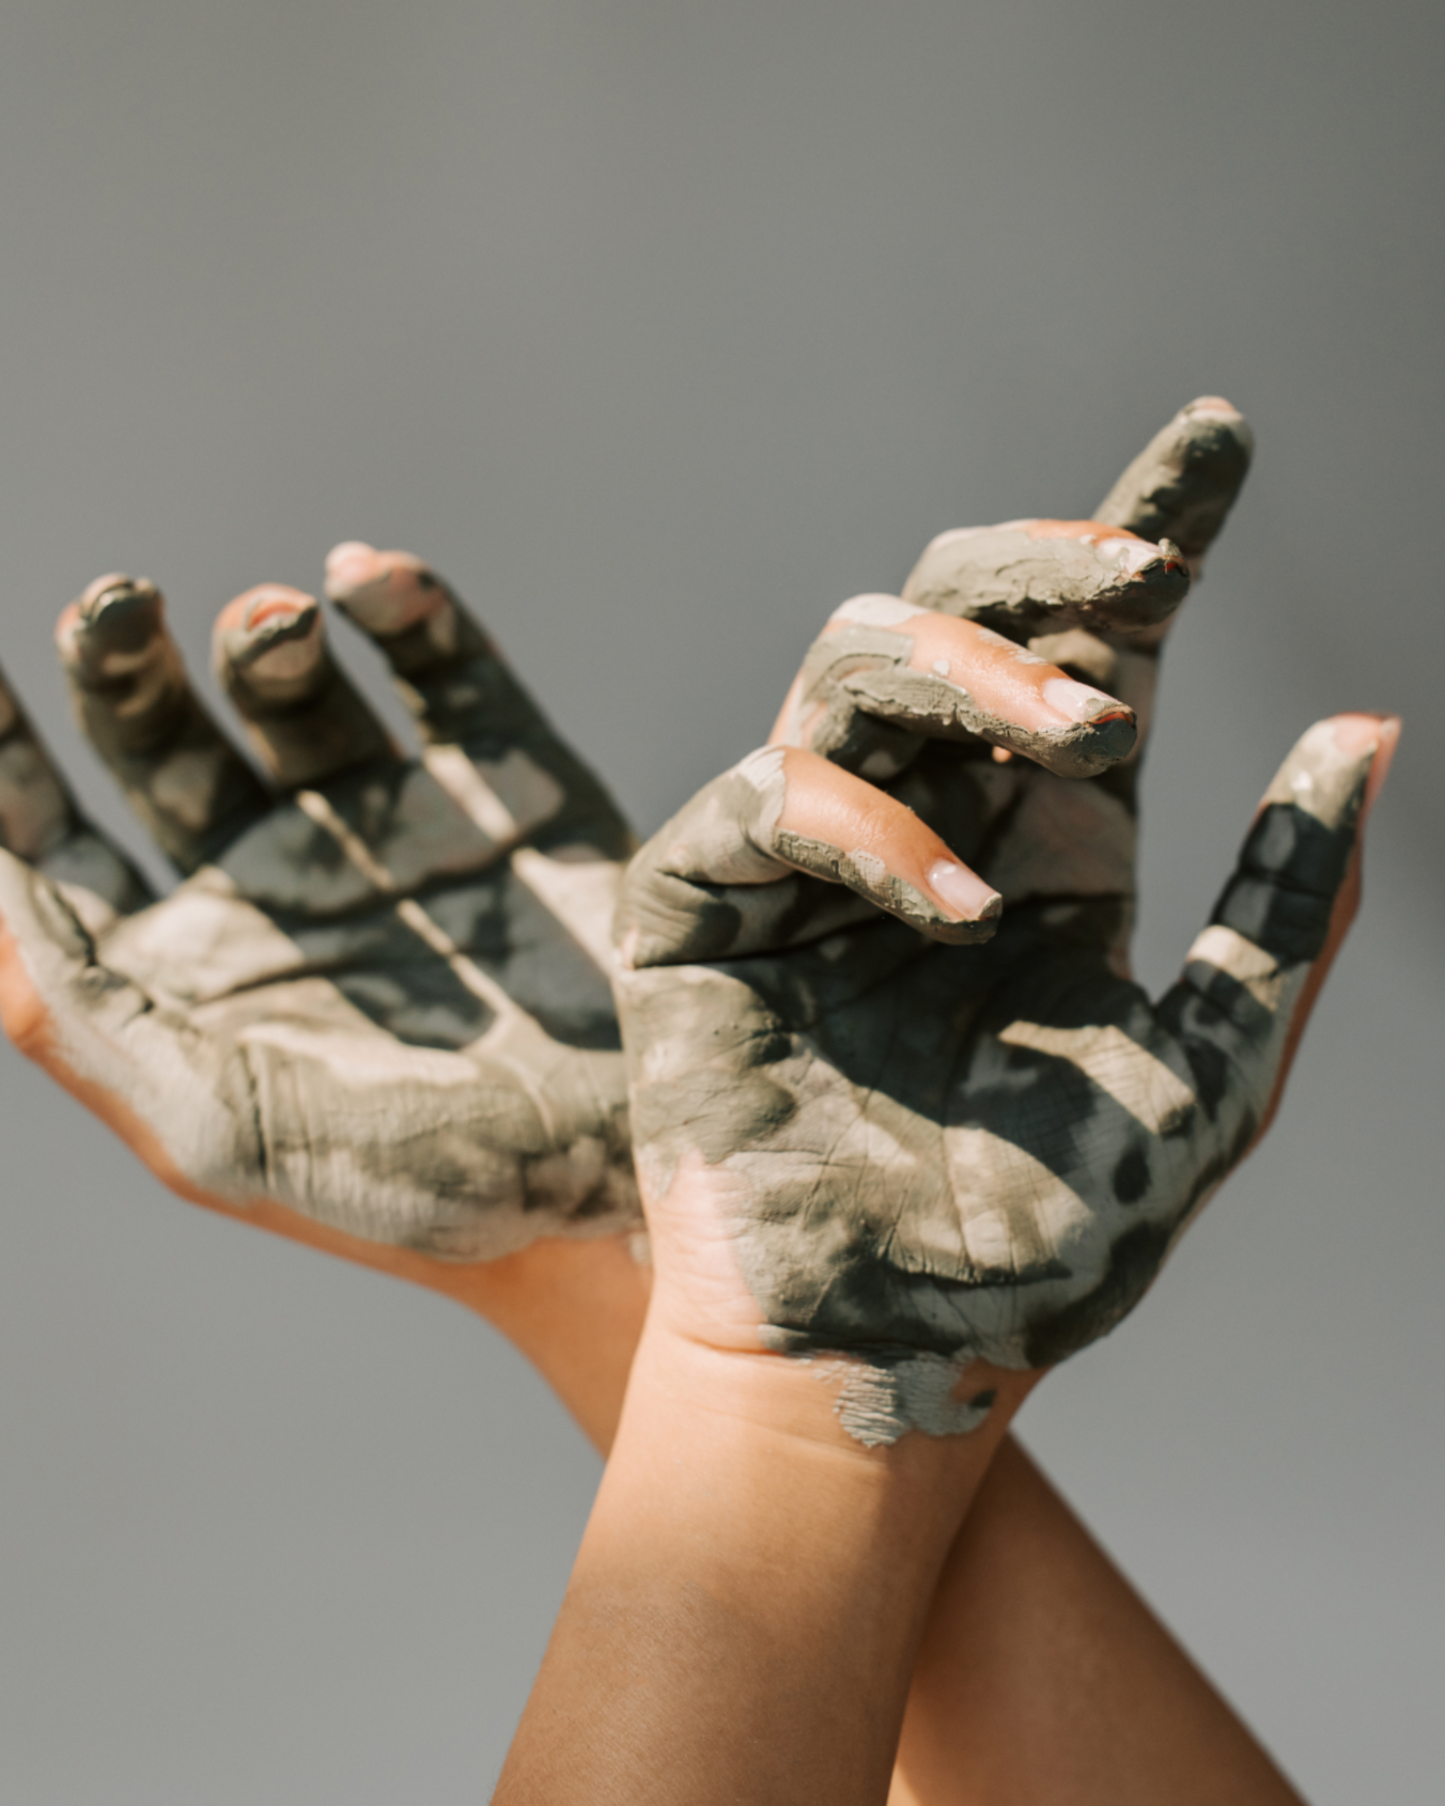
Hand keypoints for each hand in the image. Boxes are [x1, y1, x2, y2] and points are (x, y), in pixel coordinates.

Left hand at [0, 545, 640, 1264]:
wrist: (628, 1181)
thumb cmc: (416, 1190)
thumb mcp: (218, 1129)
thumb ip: (79, 1013)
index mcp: (188, 965)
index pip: (51, 841)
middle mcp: (278, 882)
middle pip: (159, 737)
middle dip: (122, 661)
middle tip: (119, 601)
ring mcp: (395, 826)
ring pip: (291, 688)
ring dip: (262, 633)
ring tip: (277, 621)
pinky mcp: (509, 790)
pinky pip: (445, 671)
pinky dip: (403, 608)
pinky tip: (362, 582)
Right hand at [614, 399, 1397, 1443]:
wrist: (891, 1361)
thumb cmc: (1046, 1241)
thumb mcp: (1206, 1073)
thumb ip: (1279, 909)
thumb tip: (1366, 732)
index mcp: (1046, 845)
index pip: (1093, 650)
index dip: (1144, 529)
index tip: (1219, 437)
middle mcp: (927, 823)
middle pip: (962, 605)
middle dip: (1050, 567)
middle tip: (1148, 585)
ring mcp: (806, 856)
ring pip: (857, 656)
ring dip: (974, 669)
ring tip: (1080, 736)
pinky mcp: (702, 904)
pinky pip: (772, 794)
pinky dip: (869, 825)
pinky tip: (952, 909)